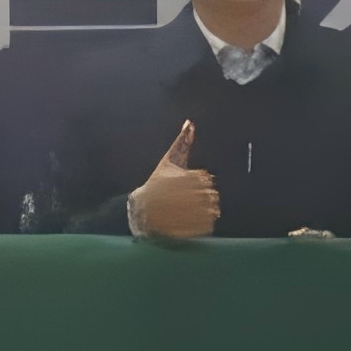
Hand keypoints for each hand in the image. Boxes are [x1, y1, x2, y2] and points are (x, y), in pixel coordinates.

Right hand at [131, 121, 220, 238]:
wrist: (140, 208)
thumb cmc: (156, 182)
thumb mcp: (168, 161)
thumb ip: (182, 142)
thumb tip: (190, 123)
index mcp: (182, 178)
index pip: (207, 180)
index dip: (203, 183)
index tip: (196, 185)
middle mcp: (183, 195)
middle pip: (210, 196)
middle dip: (207, 198)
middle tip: (200, 201)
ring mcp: (183, 213)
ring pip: (209, 212)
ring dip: (208, 212)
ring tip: (201, 212)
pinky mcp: (183, 227)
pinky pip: (204, 227)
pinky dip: (205, 226)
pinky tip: (198, 223)